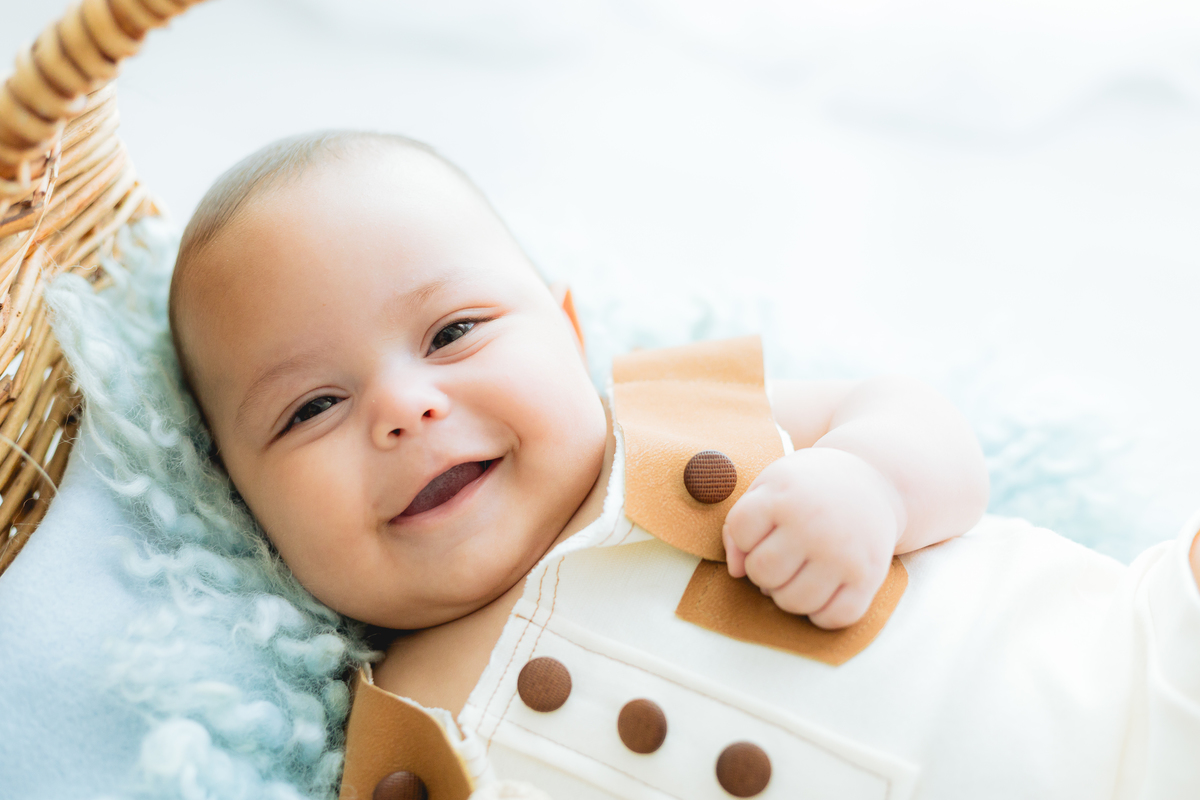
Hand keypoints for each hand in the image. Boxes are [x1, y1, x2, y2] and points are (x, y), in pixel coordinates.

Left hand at [722, 447, 902, 628]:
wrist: (872, 481)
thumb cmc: (807, 490)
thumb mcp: (767, 487)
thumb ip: (738, 526)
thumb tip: (736, 573)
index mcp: (784, 496)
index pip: (741, 532)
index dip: (746, 535)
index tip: (766, 526)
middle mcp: (814, 525)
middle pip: (762, 573)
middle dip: (763, 569)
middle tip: (782, 555)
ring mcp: (843, 553)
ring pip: (793, 602)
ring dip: (788, 595)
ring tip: (799, 573)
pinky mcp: (868, 577)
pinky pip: (833, 618)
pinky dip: (821, 614)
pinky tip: (822, 590)